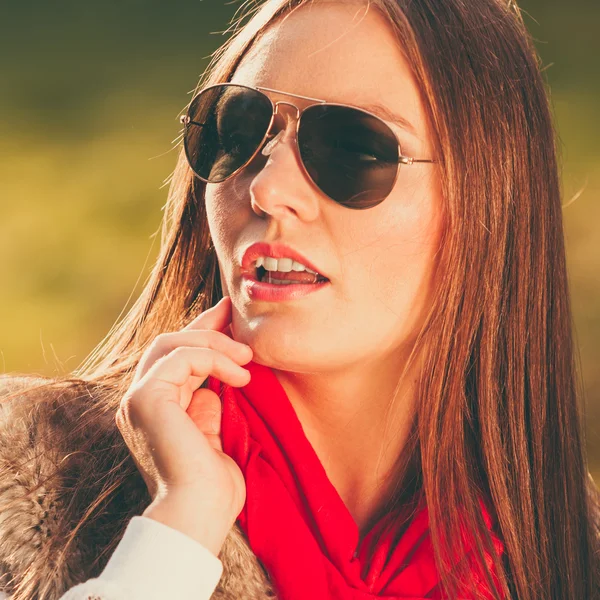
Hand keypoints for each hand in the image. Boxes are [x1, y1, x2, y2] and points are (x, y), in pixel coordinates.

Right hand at [115, 296, 251, 554]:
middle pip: (170, 342)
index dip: (202, 333)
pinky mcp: (147, 398)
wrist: (200, 514)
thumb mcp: (213, 437)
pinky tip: (240, 375)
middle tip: (234, 313)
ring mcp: (140, 397)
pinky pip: (181, 358)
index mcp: (155, 408)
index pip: (175, 357)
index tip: (228, 317)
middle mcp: (141, 399)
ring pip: (173, 343)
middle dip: (205, 324)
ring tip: (248, 356)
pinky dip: (213, 358)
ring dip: (214, 342)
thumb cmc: (211, 486)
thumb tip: (211, 389)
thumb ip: (206, 410)